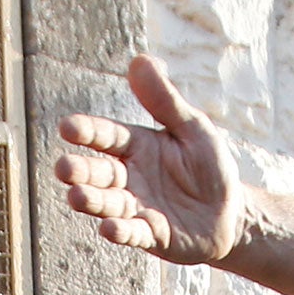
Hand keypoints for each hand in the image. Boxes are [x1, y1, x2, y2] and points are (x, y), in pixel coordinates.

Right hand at [53, 56, 245, 265]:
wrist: (229, 213)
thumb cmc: (208, 167)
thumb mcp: (193, 127)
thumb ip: (164, 100)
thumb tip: (139, 59)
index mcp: (136, 146)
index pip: (107, 136)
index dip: (87, 132)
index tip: (67, 127)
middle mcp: (129, 177)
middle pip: (99, 172)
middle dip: (80, 171)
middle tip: (64, 168)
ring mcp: (137, 207)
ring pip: (108, 203)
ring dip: (92, 201)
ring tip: (76, 196)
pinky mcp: (151, 235)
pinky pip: (133, 233)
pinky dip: (121, 231)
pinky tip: (109, 228)